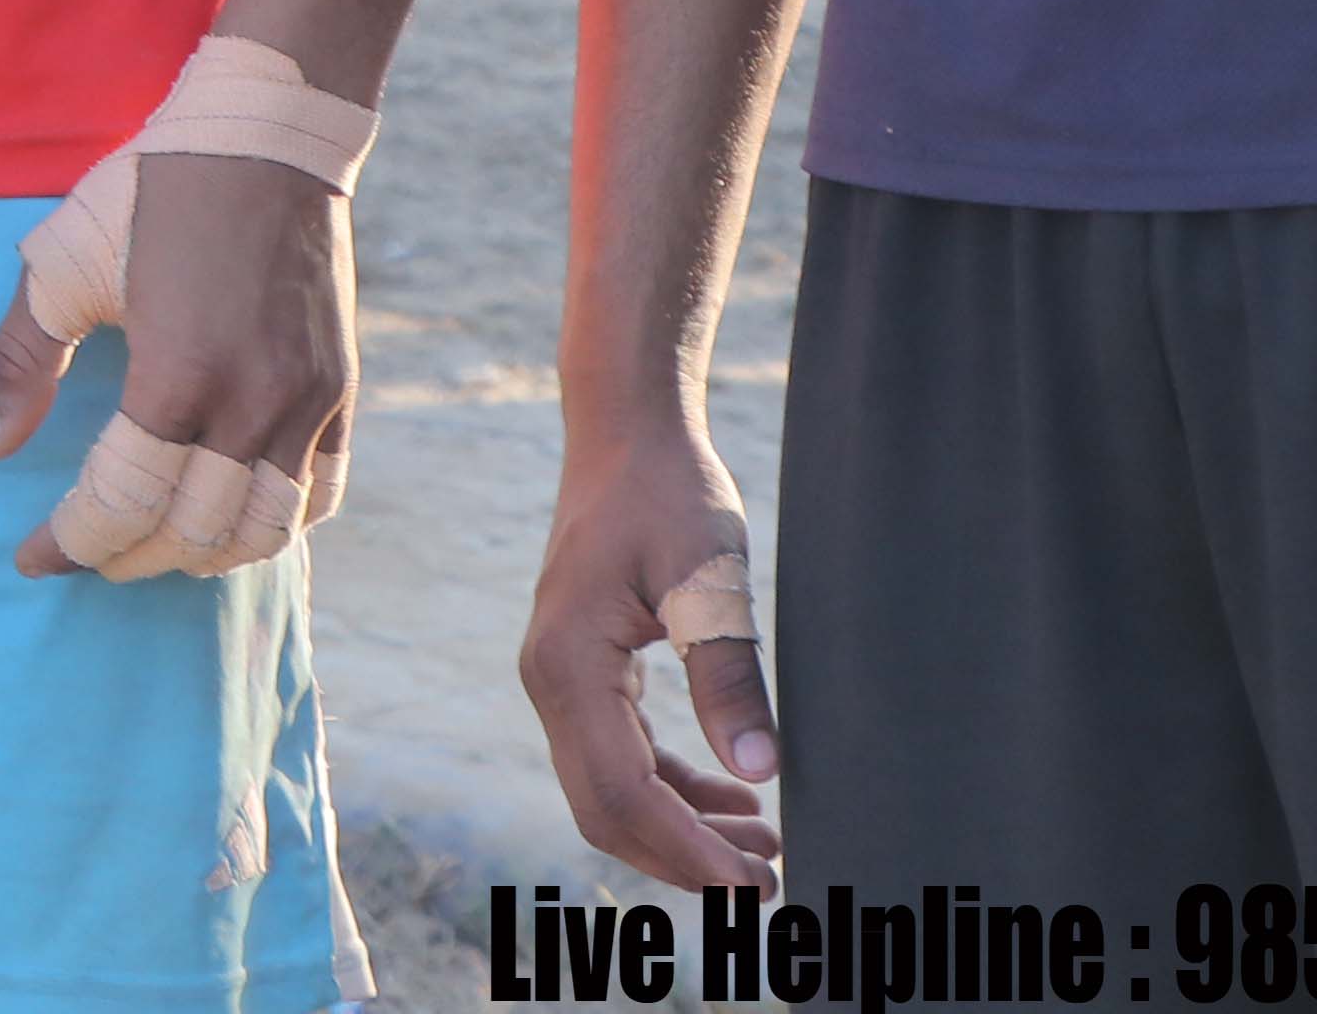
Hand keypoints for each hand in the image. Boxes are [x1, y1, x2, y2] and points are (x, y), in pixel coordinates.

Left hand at [0, 149, 348, 576]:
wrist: (268, 133)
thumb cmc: (154, 189)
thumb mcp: (64, 264)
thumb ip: (22, 360)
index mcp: (179, 374)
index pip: (121, 503)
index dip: (70, 543)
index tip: (32, 557)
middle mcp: (254, 402)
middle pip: (191, 531)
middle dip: (128, 556)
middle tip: (87, 550)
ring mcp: (308, 400)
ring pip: (264, 530)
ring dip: (203, 554)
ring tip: (155, 546)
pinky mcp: (341, 388)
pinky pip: (321, 492)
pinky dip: (276, 527)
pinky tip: (232, 521)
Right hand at [521, 413, 778, 892]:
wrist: (626, 430)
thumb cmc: (667, 490)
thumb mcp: (708, 577)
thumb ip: (729, 673)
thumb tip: (761, 771)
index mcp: (569, 665)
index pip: (622, 793)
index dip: (687, 851)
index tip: (751, 883)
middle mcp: (551, 682)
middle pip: (606, 811)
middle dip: (683, 859)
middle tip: (765, 884)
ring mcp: (562, 679)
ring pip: (610, 792)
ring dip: (681, 830)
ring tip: (762, 849)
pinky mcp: (586, 671)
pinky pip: (620, 757)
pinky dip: (673, 790)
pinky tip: (733, 795)